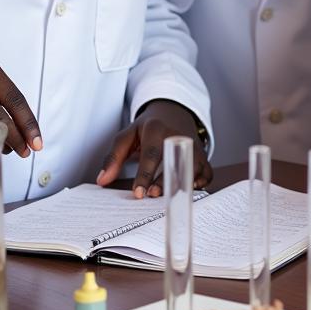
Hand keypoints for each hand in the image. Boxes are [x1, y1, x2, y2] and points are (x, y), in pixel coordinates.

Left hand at [96, 99, 212, 197]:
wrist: (173, 112)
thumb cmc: (148, 127)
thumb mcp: (127, 136)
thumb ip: (114, 157)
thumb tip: (103, 180)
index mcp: (157, 129)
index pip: (151, 153)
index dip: (145, 175)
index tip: (138, 193)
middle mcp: (179, 136)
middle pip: (176, 161)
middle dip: (165, 181)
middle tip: (152, 195)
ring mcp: (193, 146)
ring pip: (193, 167)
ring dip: (183, 184)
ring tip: (170, 196)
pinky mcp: (202, 155)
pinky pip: (207, 173)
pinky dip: (201, 183)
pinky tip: (188, 189)